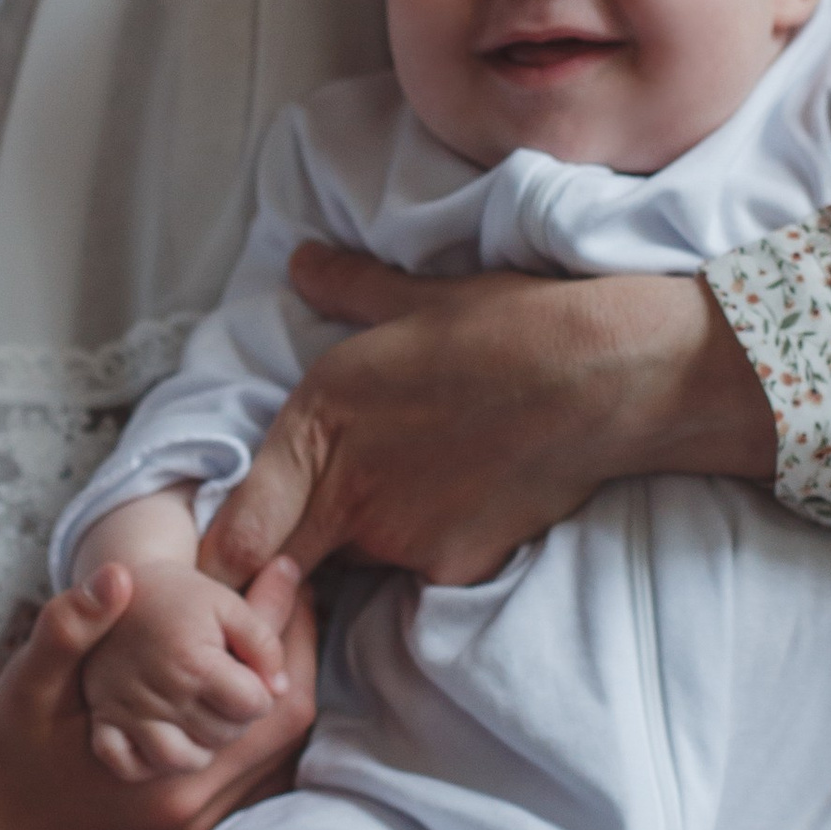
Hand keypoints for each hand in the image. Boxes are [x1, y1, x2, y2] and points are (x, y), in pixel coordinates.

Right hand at [0, 567, 315, 829]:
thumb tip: (117, 575)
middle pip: (286, 734)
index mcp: (171, 775)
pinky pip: (246, 780)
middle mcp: (193, 809)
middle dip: (292, 663)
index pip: (273, 705)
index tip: (287, 580)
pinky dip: (251, 734)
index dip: (289, 639)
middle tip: (289, 598)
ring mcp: (189, 827)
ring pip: (272, 760)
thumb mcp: (26, 684)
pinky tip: (234, 692)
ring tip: (269, 636)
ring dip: (274, 699)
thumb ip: (70, 628)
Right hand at [84, 557, 299, 779]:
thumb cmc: (179, 597)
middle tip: (221, 689)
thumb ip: (265, 643)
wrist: (113, 586)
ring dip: (201, 744)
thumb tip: (279, 689)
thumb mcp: (228, 603)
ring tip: (200, 715)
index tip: (245, 673)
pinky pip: (130, 765)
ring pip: (184, 761)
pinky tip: (162, 735)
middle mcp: (160, 693)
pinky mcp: (103, 722)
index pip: (253, 706)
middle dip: (234, 716)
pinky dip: (148, 761)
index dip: (258, 691)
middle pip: (224, 735)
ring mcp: (128, 713)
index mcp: (194, 662)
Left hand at [200, 251, 776, 589]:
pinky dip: (425, 546)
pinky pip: (415, 569)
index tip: (229, 556)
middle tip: (300, 542)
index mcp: (318, 423)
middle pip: (281, 565)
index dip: (223, 557)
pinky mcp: (453, 567)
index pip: (233, 537)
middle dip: (284, 558)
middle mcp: (347, 493)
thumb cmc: (510, 326)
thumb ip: (346, 288)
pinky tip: (463, 498)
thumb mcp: (418, 295)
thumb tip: (300, 261)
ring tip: (411, 486)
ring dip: (360, 540)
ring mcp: (401, 539)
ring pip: (352, 560)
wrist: (606, 376)